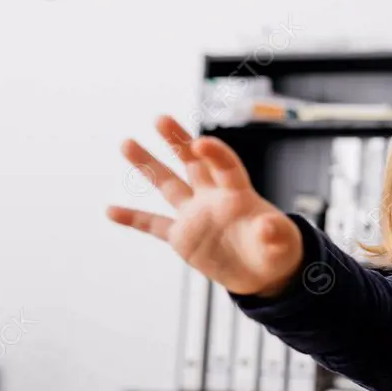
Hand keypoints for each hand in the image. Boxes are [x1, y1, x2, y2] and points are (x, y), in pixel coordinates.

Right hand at [106, 115, 303, 296]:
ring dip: (147, 165)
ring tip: (127, 143)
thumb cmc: (277, 250)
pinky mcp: (183, 236)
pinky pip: (153, 225)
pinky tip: (110, 210)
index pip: (226, 166)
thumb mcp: (281, 243)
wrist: (262, 272)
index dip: (215, 154)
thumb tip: (267, 226)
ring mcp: (195, 215)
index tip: (201, 142)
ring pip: (167, 184)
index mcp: (239, 194)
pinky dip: (133, 218)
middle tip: (160, 118)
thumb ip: (274, 233)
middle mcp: (213, 198)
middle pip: (193, 162)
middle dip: (178, 141)